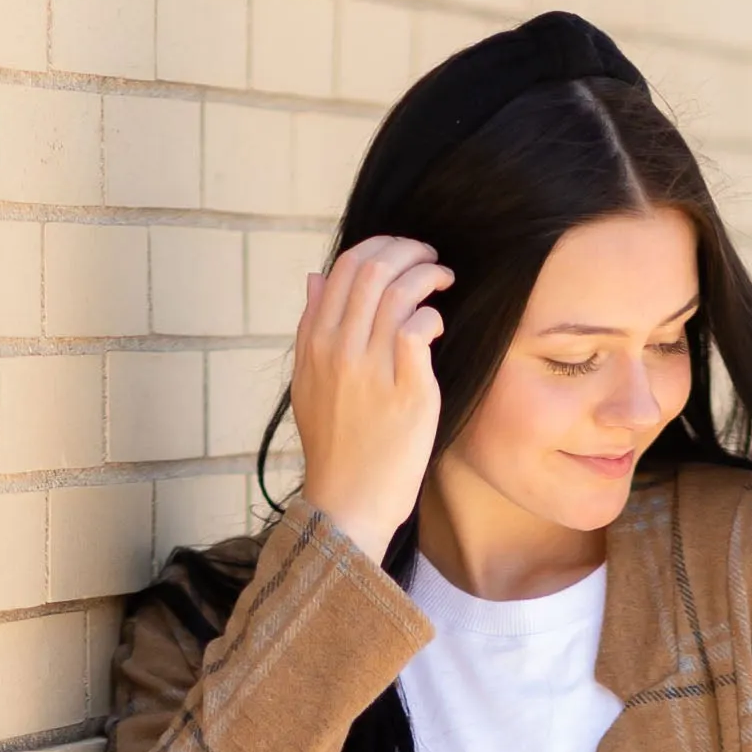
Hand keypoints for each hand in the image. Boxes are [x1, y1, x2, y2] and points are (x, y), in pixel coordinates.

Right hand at [292, 233, 453, 562]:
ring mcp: (372, 370)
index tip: (401, 253)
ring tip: (443, 281)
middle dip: (408, 251)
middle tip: (430, 260)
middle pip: (374, 270)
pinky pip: (420, 329)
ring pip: (399, 292)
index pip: (345, 267)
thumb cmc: (334, 447)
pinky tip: (438, 325)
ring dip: (427, 276)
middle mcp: (339, 350)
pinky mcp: (407, 392)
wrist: (348, 503)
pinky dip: (432, 315)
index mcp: (315, 343)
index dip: (379, 247)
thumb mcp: (307, 383)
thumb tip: (316, 276)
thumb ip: (311, 327)